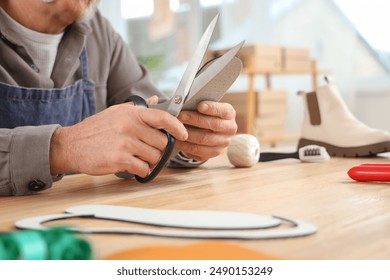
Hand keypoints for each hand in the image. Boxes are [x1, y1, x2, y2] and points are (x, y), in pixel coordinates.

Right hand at [49, 102, 187, 176]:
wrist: (70, 145)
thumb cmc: (95, 130)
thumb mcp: (116, 112)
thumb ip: (137, 109)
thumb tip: (155, 99)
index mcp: (131, 113)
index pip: (162, 117)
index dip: (177, 127)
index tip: (183, 134)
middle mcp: (129, 125)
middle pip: (162, 142)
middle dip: (159, 150)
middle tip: (149, 152)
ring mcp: (125, 142)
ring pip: (155, 157)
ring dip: (150, 161)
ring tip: (138, 159)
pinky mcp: (120, 159)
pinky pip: (144, 168)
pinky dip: (142, 170)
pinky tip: (133, 167)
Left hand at [176, 101, 237, 161]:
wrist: (209, 129)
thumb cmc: (204, 113)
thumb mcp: (206, 106)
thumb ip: (199, 105)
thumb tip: (184, 103)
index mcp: (229, 114)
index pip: (223, 111)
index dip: (212, 108)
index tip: (200, 105)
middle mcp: (229, 129)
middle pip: (213, 125)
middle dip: (195, 120)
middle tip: (180, 116)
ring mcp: (223, 143)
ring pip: (204, 139)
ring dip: (188, 134)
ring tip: (176, 129)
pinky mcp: (214, 153)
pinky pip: (199, 151)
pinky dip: (186, 146)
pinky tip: (177, 140)